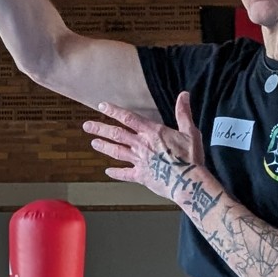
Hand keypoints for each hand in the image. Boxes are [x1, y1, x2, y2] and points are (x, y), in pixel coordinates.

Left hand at [83, 91, 206, 201]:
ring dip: (104, 147)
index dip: (113, 111)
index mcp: (152, 132)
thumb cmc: (190, 158)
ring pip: (116, 151)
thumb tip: (184, 95)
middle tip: (87, 126)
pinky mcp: (141, 176)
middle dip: (100, 129)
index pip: (128, 118)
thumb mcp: (190, 132)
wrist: (188, 182)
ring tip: (93, 143)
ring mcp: (139, 161)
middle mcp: (141, 144)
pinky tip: (107, 171)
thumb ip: (183, 113)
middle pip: (116, 134)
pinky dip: (116, 173)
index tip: (102, 107)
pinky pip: (125, 174)